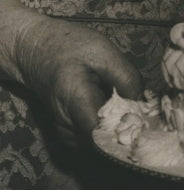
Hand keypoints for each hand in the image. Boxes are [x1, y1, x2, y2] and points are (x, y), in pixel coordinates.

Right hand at [14, 12, 142, 146]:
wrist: (35, 49)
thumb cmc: (69, 46)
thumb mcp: (104, 50)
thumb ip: (126, 77)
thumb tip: (141, 102)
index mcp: (75, 99)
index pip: (103, 134)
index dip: (127, 130)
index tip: (143, 118)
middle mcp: (66, 122)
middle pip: (103, 141)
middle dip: (124, 128)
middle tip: (138, 108)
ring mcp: (63, 131)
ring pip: (97, 144)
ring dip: (114, 129)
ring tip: (123, 104)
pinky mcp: (65, 132)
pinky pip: (90, 140)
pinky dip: (103, 129)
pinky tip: (109, 109)